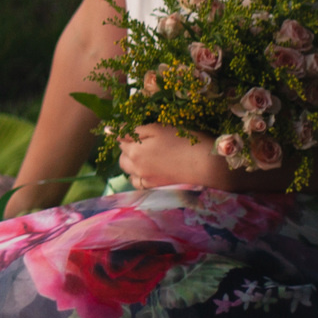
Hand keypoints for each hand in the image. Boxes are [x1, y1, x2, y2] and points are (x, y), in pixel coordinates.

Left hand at [116, 124, 236, 190]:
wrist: (207, 166)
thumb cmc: (185, 141)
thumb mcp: (159, 128)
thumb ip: (133, 130)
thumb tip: (109, 130)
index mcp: (135, 150)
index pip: (121, 140)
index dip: (129, 134)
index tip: (140, 131)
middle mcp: (136, 168)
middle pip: (122, 158)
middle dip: (128, 150)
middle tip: (145, 144)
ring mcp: (145, 181)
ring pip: (130, 172)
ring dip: (133, 165)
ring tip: (149, 158)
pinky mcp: (156, 189)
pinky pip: (139, 184)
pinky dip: (141, 177)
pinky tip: (152, 171)